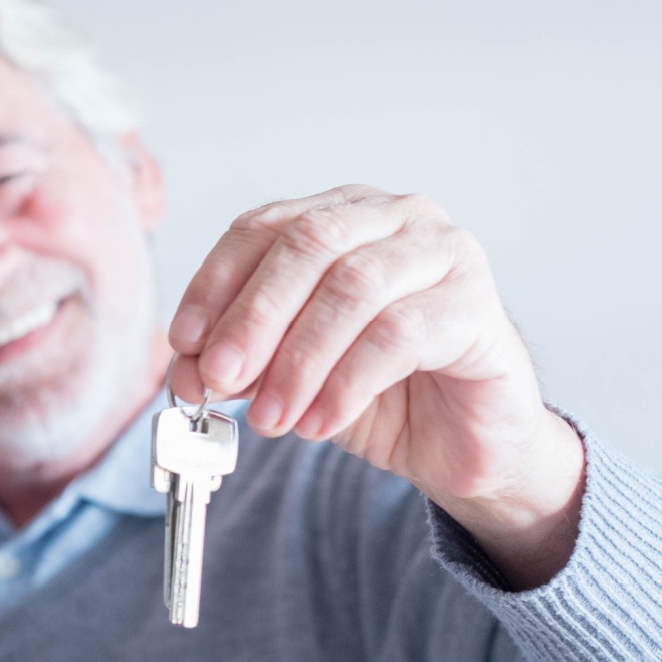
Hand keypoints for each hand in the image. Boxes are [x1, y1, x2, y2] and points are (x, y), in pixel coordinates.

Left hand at [168, 185, 585, 587]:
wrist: (465, 445)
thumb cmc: (382, 393)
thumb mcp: (291, 374)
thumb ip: (243, 360)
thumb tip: (190, 368)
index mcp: (342, 216)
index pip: (262, 227)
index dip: (215, 283)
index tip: (184, 343)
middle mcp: (396, 218)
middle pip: (308, 244)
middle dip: (253, 317)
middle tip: (218, 378)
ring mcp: (445, 255)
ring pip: (352, 287)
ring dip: (297, 360)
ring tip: (271, 418)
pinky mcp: (477, 307)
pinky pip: (398, 335)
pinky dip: (345, 383)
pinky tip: (318, 422)